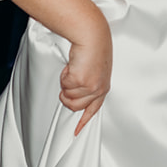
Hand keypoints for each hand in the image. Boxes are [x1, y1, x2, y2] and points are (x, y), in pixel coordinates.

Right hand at [59, 16, 112, 135]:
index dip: (83, 121)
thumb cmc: (92, 48)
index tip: (76, 131)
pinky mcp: (81, 81)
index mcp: (103, 87)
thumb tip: (74, 94)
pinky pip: (64, 85)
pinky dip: (64, 74)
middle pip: (75, 106)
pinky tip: (73, 64)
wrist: (92, 35)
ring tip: (74, 69)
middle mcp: (98, 90)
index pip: (93, 109)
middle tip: (70, 78)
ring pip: (67, 96)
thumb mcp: (95, 70)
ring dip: (66, 83)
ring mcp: (90, 87)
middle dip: (67, 94)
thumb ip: (88, 84)